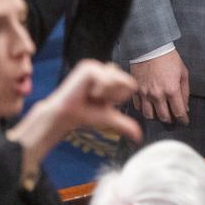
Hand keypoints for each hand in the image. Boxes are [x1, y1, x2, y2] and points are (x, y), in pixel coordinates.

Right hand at [8, 60, 140, 170]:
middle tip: (96, 99)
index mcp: (110, 77)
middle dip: (114, 96)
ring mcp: (95, 66)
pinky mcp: (88, 67)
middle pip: (127, 81)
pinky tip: (87, 92)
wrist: (66, 116)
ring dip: (106, 93)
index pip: (131, 84)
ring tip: (91, 95)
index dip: (119, 98)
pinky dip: (100, 90)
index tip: (103, 102)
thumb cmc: (85, 115)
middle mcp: (103, 69)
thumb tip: (138, 138)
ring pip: (118, 80)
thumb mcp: (109, 119)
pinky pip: (106, 79)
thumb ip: (125, 125)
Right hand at [130, 49, 190, 124]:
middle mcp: (158, 95)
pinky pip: (138, 107)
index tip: (184, 121)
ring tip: (160, 112)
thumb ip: (185, 92)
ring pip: (149, 115)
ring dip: (156, 116)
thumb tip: (185, 108)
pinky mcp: (136, 90)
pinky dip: (144, 109)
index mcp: (172, 90)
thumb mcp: (183, 73)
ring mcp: (145, 94)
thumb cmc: (169, 58)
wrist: (150, 47)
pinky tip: (148, 105)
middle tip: (173, 117)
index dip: (183, 120)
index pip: (179, 113)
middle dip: (170, 120)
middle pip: (164, 117)